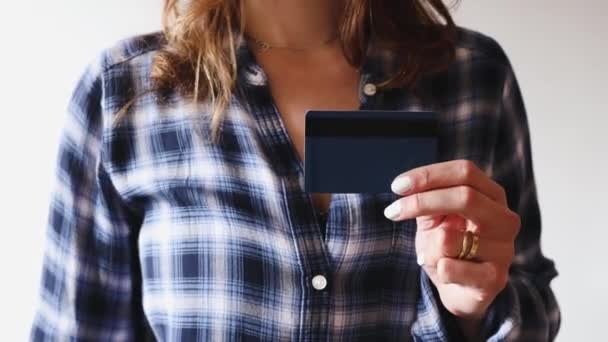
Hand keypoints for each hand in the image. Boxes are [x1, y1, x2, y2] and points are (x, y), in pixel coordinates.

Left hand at [384, 160, 519, 337]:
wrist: (462, 290)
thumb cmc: (449, 246)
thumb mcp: (435, 217)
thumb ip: (427, 198)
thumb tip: (407, 187)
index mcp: (492, 195)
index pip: (465, 172)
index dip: (429, 175)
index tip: (397, 186)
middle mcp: (505, 219)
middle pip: (465, 197)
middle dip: (422, 202)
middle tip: (392, 211)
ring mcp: (504, 249)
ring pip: (449, 238)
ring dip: (428, 247)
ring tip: (433, 255)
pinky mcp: (495, 278)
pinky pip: (450, 268)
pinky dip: (436, 268)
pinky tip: (443, 271)